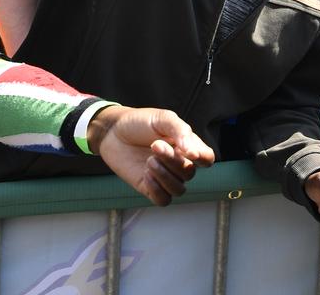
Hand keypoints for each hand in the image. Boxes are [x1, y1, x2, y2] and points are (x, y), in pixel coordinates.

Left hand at [89, 105, 215, 206]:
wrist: (112, 131)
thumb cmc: (140, 122)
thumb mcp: (162, 119)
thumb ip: (180, 131)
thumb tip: (193, 153)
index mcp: (187, 146)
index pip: (207, 158)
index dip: (202, 158)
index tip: (188, 151)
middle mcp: (179, 164)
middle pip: (189, 173)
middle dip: (172, 160)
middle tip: (155, 145)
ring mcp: (164, 177)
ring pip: (179, 189)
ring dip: (165, 176)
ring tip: (149, 161)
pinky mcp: (149, 188)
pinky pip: (163, 200)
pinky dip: (157, 190)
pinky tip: (146, 174)